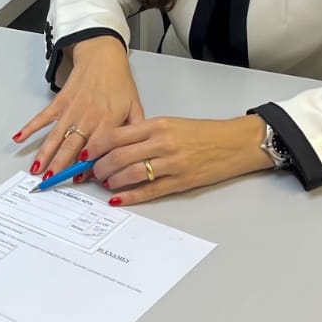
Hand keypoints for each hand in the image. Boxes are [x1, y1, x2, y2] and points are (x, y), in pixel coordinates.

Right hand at [14, 36, 143, 178]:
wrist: (103, 58)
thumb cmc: (120, 83)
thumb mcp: (135, 107)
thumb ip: (135, 132)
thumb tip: (132, 154)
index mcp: (107, 121)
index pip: (96, 148)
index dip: (87, 164)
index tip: (78, 178)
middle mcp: (87, 117)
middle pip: (71, 145)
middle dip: (60, 164)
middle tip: (51, 180)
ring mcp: (71, 110)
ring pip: (55, 135)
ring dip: (45, 153)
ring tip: (36, 168)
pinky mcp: (59, 102)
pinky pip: (42, 117)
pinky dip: (30, 128)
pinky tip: (20, 138)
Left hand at [84, 115, 272, 204]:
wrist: (235, 143)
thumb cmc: (203, 133)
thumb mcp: (171, 123)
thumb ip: (144, 133)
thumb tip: (115, 145)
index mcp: (158, 124)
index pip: (116, 135)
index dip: (96, 146)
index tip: (86, 153)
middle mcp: (162, 142)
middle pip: (119, 155)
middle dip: (99, 166)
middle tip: (92, 172)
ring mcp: (172, 163)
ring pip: (131, 173)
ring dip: (112, 180)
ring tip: (105, 183)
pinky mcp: (180, 181)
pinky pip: (149, 190)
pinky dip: (130, 196)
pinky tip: (119, 198)